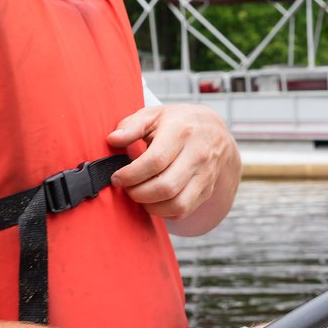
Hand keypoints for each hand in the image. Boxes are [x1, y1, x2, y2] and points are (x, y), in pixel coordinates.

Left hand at [107, 104, 239, 229]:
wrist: (215, 130)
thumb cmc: (178, 122)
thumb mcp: (154, 115)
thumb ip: (131, 126)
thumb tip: (112, 140)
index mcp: (181, 132)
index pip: (154, 161)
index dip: (131, 174)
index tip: (117, 177)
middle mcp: (197, 154)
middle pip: (166, 187)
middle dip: (138, 193)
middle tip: (126, 188)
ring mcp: (205, 174)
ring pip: (177, 204)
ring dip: (151, 207)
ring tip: (139, 195)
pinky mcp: (207, 190)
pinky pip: (184, 211)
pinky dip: (164, 212)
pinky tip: (153, 201)